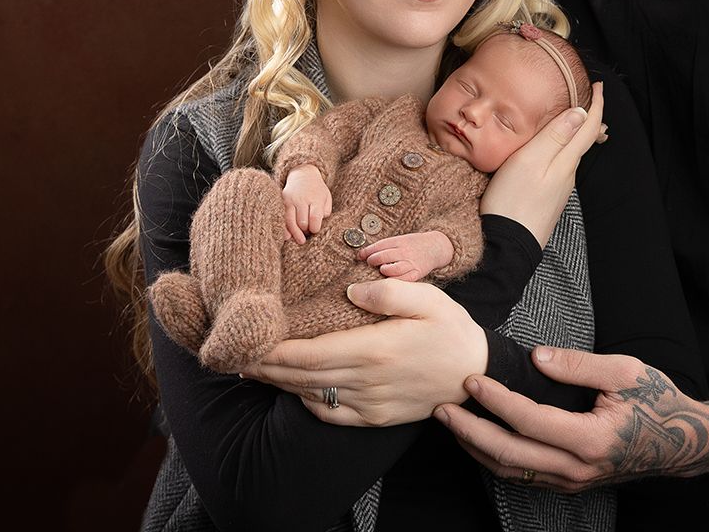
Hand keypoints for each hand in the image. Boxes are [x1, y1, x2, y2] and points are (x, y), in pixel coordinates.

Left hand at [242, 279, 487, 426]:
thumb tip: (349, 291)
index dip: (273, 351)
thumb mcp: (428, 298)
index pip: (309, 354)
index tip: (248, 341)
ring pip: (311, 395)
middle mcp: (367, 382)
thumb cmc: (451, 330)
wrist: (474, 374)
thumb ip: (387, 292)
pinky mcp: (374, 418)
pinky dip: (304, 401)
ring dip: (279, 383)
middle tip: (234, 354)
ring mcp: (369, 404)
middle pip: (301, 377)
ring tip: (253, 368)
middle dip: (265, 366)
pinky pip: (329, 414)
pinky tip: (293, 387)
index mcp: (376, 350)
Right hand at [282, 164, 331, 243]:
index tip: (315, 230)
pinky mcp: (282, 202)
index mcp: (315, 198)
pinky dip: (284, 229)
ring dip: (295, 233)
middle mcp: (302, 199)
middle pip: (302, 222)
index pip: (314, 218)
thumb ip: (325, 211)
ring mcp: (290, 200)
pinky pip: (282, 218)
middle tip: (308, 232)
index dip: (315, 228)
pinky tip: (287, 237)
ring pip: (290, 222)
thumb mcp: (326, 197)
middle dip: (305, 231)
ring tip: (300, 240)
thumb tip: (318, 224)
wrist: (302, 174)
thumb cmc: (317, 190)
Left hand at [359, 230, 452, 280]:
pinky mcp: (416, 274)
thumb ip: (382, 247)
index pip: (378, 246)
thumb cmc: (413, 245)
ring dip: (382, 271)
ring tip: (381, 270)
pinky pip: (401, 281)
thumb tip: (360, 255)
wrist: (435, 247)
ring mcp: (410, 263)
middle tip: (370, 264)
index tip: (360, 256)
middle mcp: (404, 252)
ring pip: (391, 270)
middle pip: (382, 257)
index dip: (367, 252)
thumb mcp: (399, 240)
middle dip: (373, 261)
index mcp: (399, 241)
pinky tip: (390, 280)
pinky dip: (393, 281)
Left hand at [433, 347, 706, 490]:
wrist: (682, 443)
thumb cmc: (657, 402)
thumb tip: (535, 356)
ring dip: (476, 447)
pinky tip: (479, 439)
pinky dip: (495, 458)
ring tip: (451, 422)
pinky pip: (523, 475)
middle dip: (469, 430)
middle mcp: (576, 468)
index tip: (470, 380)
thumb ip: (578, 364)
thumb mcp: (625, 372)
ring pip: (510, 471)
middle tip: (441, 408)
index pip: (528, 421)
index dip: (495, 400)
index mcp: (590, 439)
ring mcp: (572, 481)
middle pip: (508, 454)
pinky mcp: (570, 483)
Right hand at [481, 82, 605, 246]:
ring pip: (572, 153)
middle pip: (584, 139)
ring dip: (576, 132)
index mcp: (566, 161)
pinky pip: (559, 165)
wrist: (506, 246)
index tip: (597, 85)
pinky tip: (553, 149)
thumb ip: (554, 136)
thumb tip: (580, 112)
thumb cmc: (513, 201)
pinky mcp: (545, 197)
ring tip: (573, 116)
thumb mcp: (530, 160)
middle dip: (588, 115)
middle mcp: (567, 174)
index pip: (588, 126)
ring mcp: (557, 188)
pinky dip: (562, 148)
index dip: (596, 104)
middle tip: (589, 95)